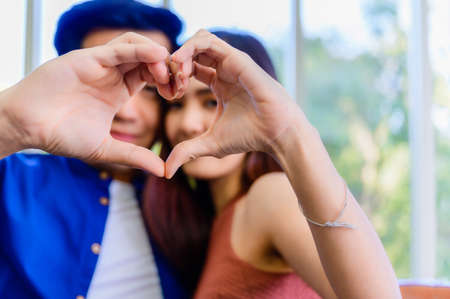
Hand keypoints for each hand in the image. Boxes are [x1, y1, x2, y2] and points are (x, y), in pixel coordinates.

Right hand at [1, 32, 169, 175]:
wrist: (28, 127)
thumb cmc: (61, 137)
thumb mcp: (105, 149)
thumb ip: (134, 156)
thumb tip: (163, 172)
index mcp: (118, 91)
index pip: (150, 75)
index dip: (167, 80)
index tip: (177, 94)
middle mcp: (111, 75)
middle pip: (147, 58)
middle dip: (167, 66)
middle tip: (178, 82)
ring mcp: (100, 65)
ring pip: (135, 46)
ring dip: (156, 55)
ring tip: (167, 72)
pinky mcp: (87, 58)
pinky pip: (118, 48)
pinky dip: (139, 49)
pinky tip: (156, 56)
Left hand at [163, 30, 304, 177]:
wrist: (276, 133)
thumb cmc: (249, 137)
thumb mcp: (209, 144)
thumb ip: (186, 152)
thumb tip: (166, 172)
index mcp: (219, 83)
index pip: (191, 68)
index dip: (175, 77)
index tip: (170, 94)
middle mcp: (225, 69)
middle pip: (192, 51)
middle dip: (175, 63)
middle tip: (169, 82)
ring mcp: (231, 61)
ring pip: (199, 39)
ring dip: (181, 53)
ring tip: (176, 73)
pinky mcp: (236, 58)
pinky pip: (208, 41)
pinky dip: (189, 49)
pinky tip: (182, 69)